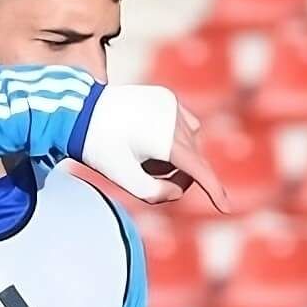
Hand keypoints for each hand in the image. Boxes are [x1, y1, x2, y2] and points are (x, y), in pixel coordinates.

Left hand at [81, 87, 230, 211]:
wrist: (80, 110)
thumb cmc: (99, 148)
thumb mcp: (122, 178)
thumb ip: (152, 194)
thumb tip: (178, 190)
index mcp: (166, 140)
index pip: (198, 171)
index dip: (213, 191)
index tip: (225, 208)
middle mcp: (176, 119)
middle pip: (190, 162)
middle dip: (172, 175)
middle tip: (141, 174)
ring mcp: (173, 105)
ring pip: (188, 144)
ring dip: (171, 156)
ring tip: (139, 152)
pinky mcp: (167, 97)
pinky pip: (183, 125)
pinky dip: (172, 137)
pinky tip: (147, 137)